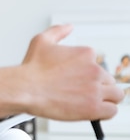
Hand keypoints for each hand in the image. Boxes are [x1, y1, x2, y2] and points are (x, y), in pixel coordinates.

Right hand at [0, 24, 123, 120]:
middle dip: (97, 87)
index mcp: (86, 54)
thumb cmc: (31, 69)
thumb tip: (68, 27)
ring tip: (89, 102)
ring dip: (105, 99)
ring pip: (116, 95)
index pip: (98, 65)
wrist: (25, 89)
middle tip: (80, 93)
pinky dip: (104, 112)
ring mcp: (95, 89)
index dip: (87, 75)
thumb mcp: (41, 41)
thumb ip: (57, 31)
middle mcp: (94, 70)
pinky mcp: (93, 107)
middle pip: (109, 80)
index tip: (76, 81)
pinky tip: (92, 111)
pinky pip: (112, 110)